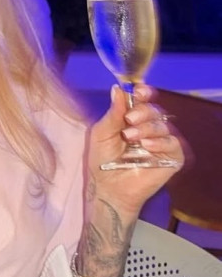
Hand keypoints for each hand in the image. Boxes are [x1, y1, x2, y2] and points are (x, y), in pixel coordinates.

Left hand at [88, 84, 183, 216]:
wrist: (108, 188)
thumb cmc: (102, 160)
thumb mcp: (102, 133)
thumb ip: (113, 113)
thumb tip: (118, 88)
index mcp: (133, 119)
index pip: (144, 100)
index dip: (144, 93)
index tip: (139, 91)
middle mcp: (149, 128)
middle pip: (155, 110)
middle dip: (143, 112)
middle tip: (129, 120)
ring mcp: (161, 143)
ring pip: (163, 125)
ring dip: (147, 128)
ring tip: (131, 138)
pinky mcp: (171, 158)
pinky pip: (174, 143)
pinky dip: (161, 142)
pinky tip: (147, 146)